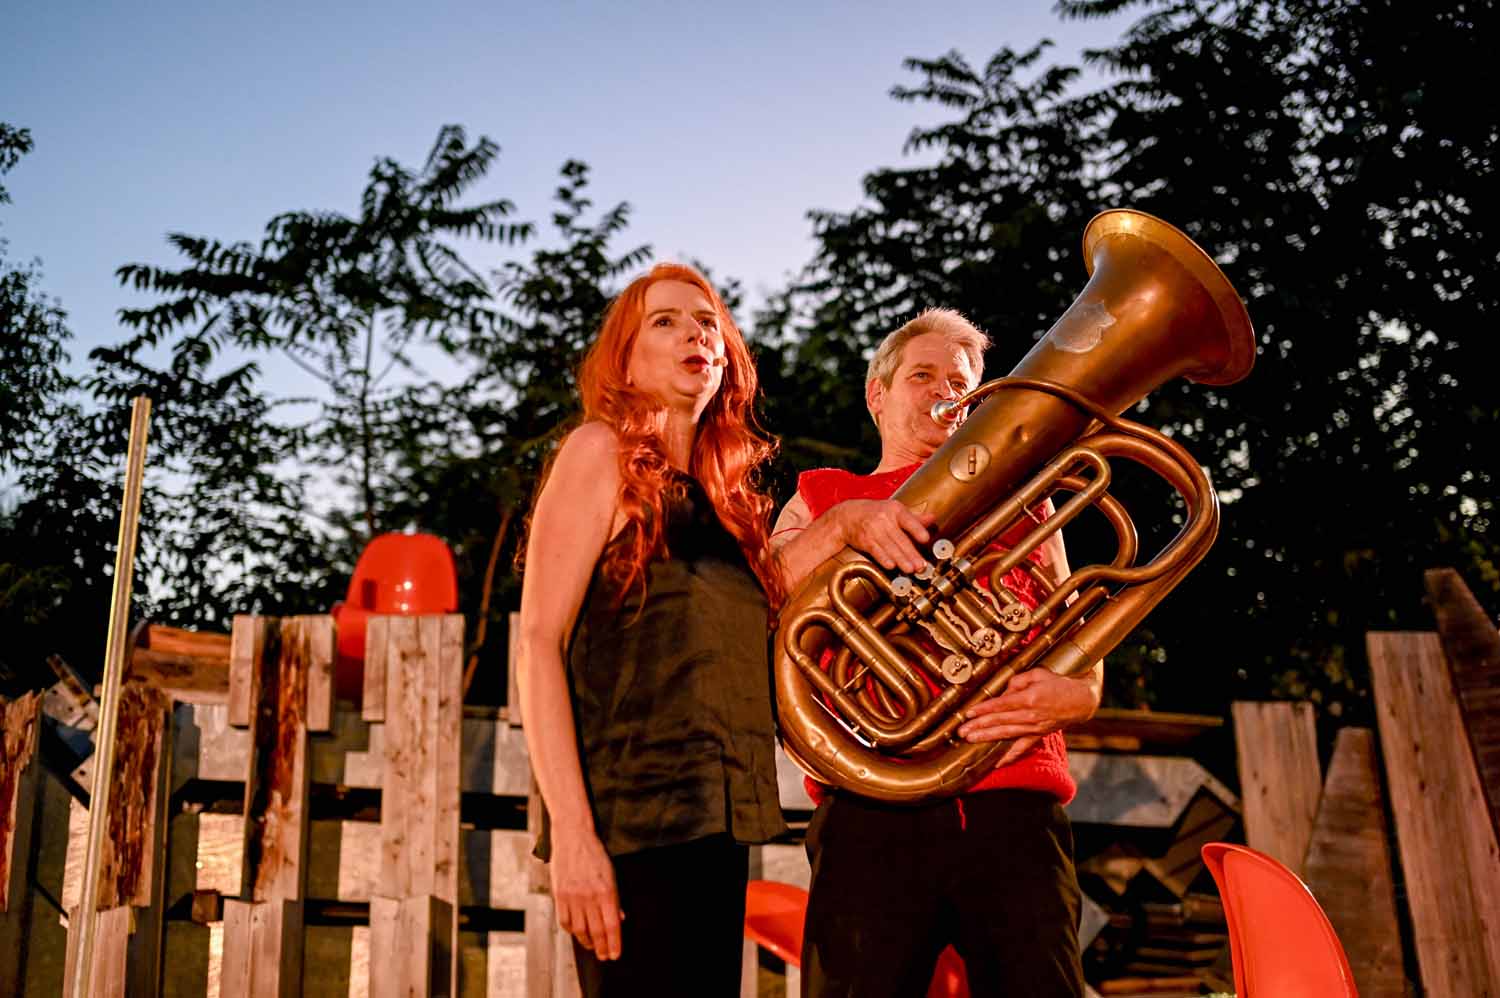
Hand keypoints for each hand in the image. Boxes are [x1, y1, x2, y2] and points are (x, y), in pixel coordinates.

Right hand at [550, 830, 622, 960]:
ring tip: (592, 947)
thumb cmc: (595, 854)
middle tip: (605, 956)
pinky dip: (572, 931)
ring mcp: (572, 897)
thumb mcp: (612, 874)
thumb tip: (620, 919)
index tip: (615, 954)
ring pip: (579, 929)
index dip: (614, 943)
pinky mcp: (559, 895)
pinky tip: (577, 932)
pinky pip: (564, 921)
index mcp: (606, 890)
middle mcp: (589, 896)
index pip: (612, 925)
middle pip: (596, 931)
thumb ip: (615, 899)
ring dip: (587, 942)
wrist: (573, 837)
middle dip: (602, 947)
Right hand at [834, 499, 937, 574]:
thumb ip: (914, 518)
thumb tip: (933, 518)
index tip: (925, 539)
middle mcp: (884, 519)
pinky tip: (891, 566)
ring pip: (890, 547)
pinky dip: (884, 559)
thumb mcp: (894, 511)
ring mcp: (873, 530)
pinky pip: (876, 551)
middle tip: (921, 565)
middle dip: (911, 553)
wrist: (848, 516)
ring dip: (901, 560)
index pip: (908, 520)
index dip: (917, 529)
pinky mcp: (864, 540)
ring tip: (911, 569)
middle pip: (900, 539)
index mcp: (895, 510)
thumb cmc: (876, 513)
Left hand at [956, 669, 1097, 765]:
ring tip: (970, 740)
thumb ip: (1018, 681)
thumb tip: (1002, 691)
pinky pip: (1023, 748)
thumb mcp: (1038, 674)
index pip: (1001, 705)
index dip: (983, 709)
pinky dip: (1010, 757)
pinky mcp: (1039, 735)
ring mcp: (1035, 727)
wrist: (1082, 700)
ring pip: (1007, 734)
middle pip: (1000, 721)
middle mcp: (1031, 715)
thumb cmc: (1059, 683)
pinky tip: (997, 764)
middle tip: (961, 731)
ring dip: (987, 738)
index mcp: (1030, 698)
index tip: (968, 713)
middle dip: (979, 726)